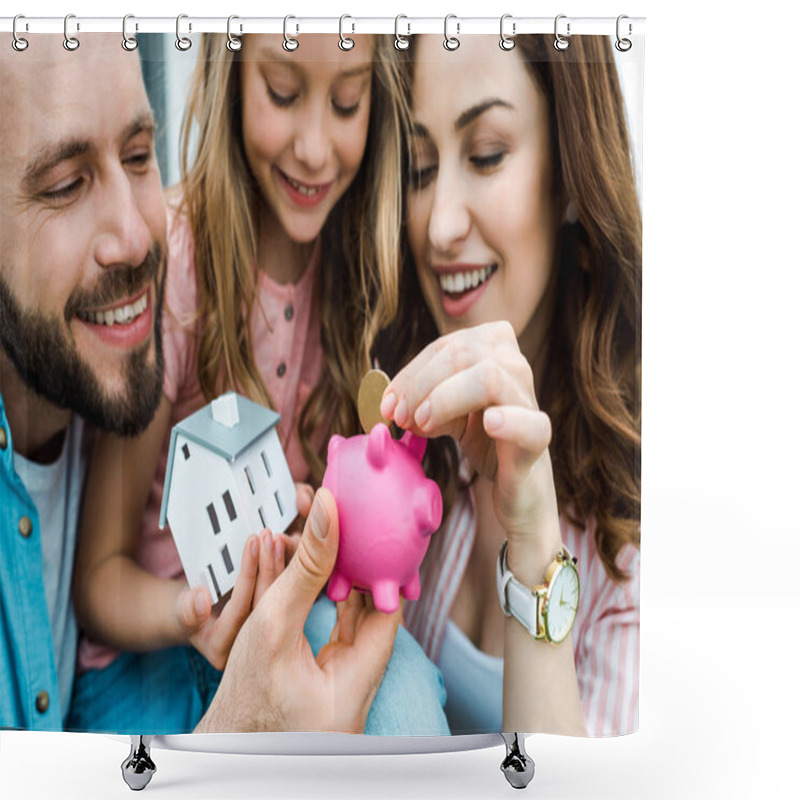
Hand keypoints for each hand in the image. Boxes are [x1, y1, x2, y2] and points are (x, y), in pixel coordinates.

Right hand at [174, 529, 286, 670]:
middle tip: (269, 536)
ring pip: (277, 598)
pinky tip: (285, 548)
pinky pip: (283, 595)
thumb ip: (188, 609)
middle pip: (263, 601)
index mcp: (221, 648)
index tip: (252, 542)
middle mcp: (247, 646)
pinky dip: (283, 570)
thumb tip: (202, 598)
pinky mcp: (274, 622)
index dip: (247, 572)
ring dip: (278, 565)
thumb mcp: (181, 611)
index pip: (240, 606)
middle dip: (268, 565)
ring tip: (277, 538)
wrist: (198, 618)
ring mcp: (263, 635)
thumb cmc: (187, 613)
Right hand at [196, 488, 400, 732]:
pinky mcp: (328, 676)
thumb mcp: (272, 622)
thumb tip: (328, 509)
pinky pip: (336, 627)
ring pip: (352, 615)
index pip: (388, 609)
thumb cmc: (239, 696)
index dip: (381, 566)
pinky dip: (323, 597)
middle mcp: (361, 689)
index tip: (370, 529)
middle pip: (371, 610)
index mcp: (356, 688)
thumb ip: (306, 567)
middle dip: (353, 566)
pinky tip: (310, 569)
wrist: (218, 743)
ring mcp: (346, 683)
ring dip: (335, 578)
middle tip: (343, 529)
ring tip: (321, 542)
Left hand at [379, 322, 555, 543]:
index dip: (411, 372)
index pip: (446, 346)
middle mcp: (515, 367)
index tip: (388, 404)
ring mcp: (528, 400)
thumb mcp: (447, 415)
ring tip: (424, 423)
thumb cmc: (485, 441)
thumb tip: (393, 405)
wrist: (517, 486)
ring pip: (488, 377)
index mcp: (493, 351)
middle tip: (402, 417)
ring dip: (445, 398)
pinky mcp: (537, 438)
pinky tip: (488, 425)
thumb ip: (422, 402)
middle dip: (421, 384)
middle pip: (462, 353)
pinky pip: (530, 424)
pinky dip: (507, 421)